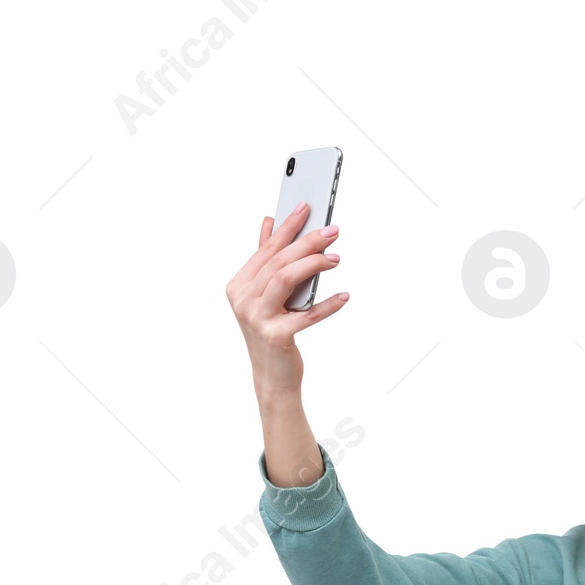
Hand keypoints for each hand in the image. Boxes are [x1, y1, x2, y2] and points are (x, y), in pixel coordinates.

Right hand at [226, 199, 347, 395]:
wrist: (272, 376)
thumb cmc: (272, 332)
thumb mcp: (265, 294)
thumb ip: (266, 261)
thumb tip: (269, 224)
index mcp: (239, 285)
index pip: (266, 249)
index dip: (288, 227)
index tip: (306, 207)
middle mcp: (243, 299)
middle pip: (278, 261)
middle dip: (307, 242)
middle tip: (332, 232)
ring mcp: (257, 318)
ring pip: (286, 279)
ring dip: (313, 265)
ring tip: (335, 258)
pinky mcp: (275, 337)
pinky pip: (306, 315)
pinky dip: (327, 305)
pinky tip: (344, 296)